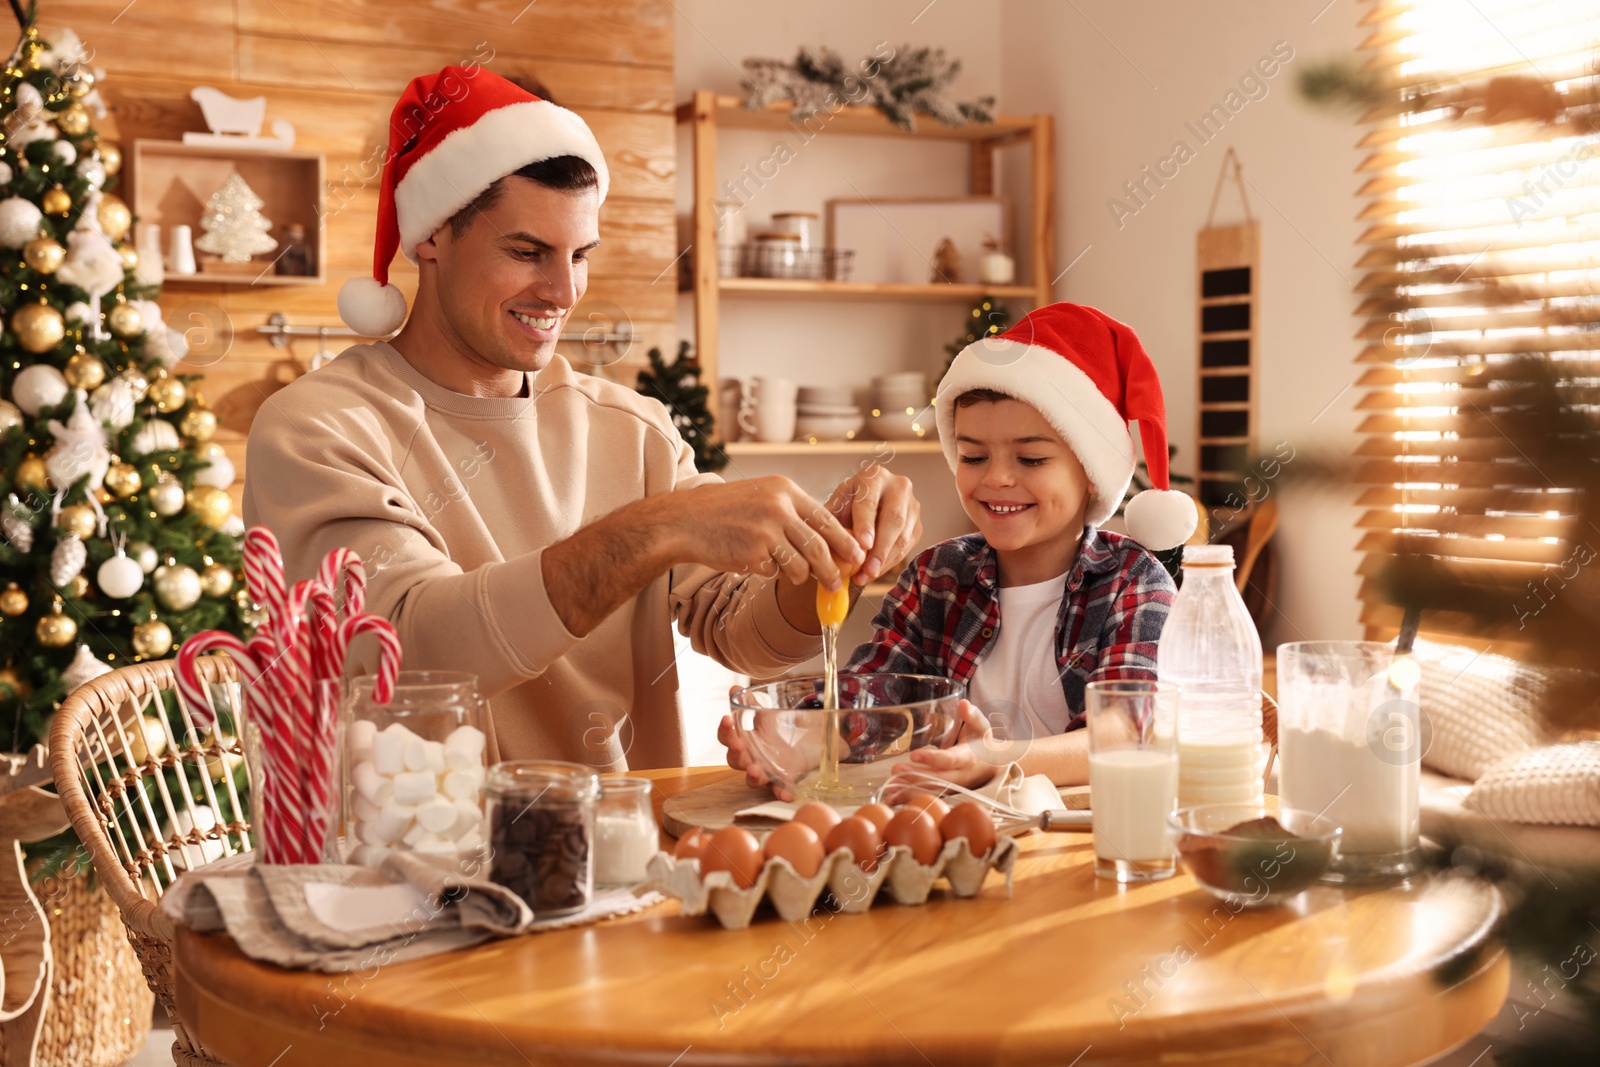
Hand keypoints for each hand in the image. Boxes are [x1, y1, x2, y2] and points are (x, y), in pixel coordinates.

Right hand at [665, 477, 864, 590]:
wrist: (685, 521)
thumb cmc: (725, 510)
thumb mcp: (762, 497)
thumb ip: (792, 514)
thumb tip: (826, 542)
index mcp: (785, 490)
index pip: (827, 519)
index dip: (845, 541)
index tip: (857, 556)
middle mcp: (779, 507)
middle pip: (820, 546)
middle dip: (832, 570)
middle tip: (836, 583)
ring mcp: (766, 530)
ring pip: (801, 566)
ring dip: (800, 577)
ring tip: (791, 575)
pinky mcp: (753, 553)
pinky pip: (775, 573)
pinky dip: (771, 574)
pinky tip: (757, 564)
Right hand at [717, 709, 794, 801]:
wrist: (798, 746)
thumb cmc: (773, 732)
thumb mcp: (764, 715)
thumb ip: (749, 703)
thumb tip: (735, 688)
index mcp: (741, 742)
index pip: (726, 738)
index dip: (725, 730)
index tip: (727, 719)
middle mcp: (748, 759)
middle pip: (735, 760)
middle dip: (736, 753)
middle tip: (739, 745)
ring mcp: (763, 772)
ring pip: (753, 779)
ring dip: (753, 775)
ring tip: (754, 770)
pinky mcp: (780, 781)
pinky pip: (778, 790)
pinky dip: (781, 792)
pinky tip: (787, 794)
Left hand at [826, 463, 921, 584]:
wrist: (870, 501)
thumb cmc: (849, 503)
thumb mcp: (837, 504)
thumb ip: (832, 521)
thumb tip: (824, 546)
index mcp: (874, 476)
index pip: (870, 502)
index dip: (866, 524)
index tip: (862, 545)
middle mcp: (899, 486)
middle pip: (893, 519)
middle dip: (880, 549)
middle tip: (868, 570)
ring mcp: (912, 505)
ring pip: (903, 536)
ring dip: (885, 560)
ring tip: (866, 576)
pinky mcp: (918, 524)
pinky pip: (907, 547)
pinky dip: (890, 562)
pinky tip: (875, 572)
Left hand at [890, 700, 997, 789]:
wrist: (993, 767)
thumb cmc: (983, 743)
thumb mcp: (982, 728)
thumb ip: (973, 716)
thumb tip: (964, 703)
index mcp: (967, 758)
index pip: (949, 760)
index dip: (933, 759)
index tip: (914, 754)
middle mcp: (960, 776)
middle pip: (937, 779)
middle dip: (916, 776)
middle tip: (895, 769)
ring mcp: (953, 788)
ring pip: (931, 792)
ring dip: (910, 791)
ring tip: (889, 787)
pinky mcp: (946, 793)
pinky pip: (928, 797)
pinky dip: (910, 799)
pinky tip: (892, 799)